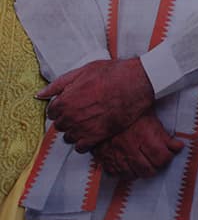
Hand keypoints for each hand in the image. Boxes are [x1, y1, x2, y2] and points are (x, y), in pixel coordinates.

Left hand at [38, 58, 154, 151]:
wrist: (136, 83)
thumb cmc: (111, 74)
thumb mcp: (83, 71)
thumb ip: (59, 84)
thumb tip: (40, 94)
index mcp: (64, 100)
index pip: (51, 112)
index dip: (61, 108)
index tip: (70, 106)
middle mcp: (70, 116)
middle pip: (60, 125)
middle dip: (67, 120)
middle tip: (80, 113)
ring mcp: (83, 128)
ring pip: (69, 137)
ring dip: (75, 132)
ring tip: (87, 124)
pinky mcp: (97, 136)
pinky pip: (81, 148)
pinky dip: (83, 143)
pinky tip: (91, 134)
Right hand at [92, 111, 183, 179]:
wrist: (103, 108)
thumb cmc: (128, 110)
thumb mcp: (150, 116)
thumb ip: (163, 134)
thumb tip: (177, 146)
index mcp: (143, 135)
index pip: (162, 158)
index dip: (168, 157)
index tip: (169, 153)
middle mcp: (129, 147)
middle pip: (149, 170)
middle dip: (155, 166)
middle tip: (157, 159)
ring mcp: (115, 155)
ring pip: (133, 175)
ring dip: (140, 170)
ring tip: (143, 161)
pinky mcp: (104, 159)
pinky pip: (117, 174)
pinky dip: (124, 172)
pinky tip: (128, 164)